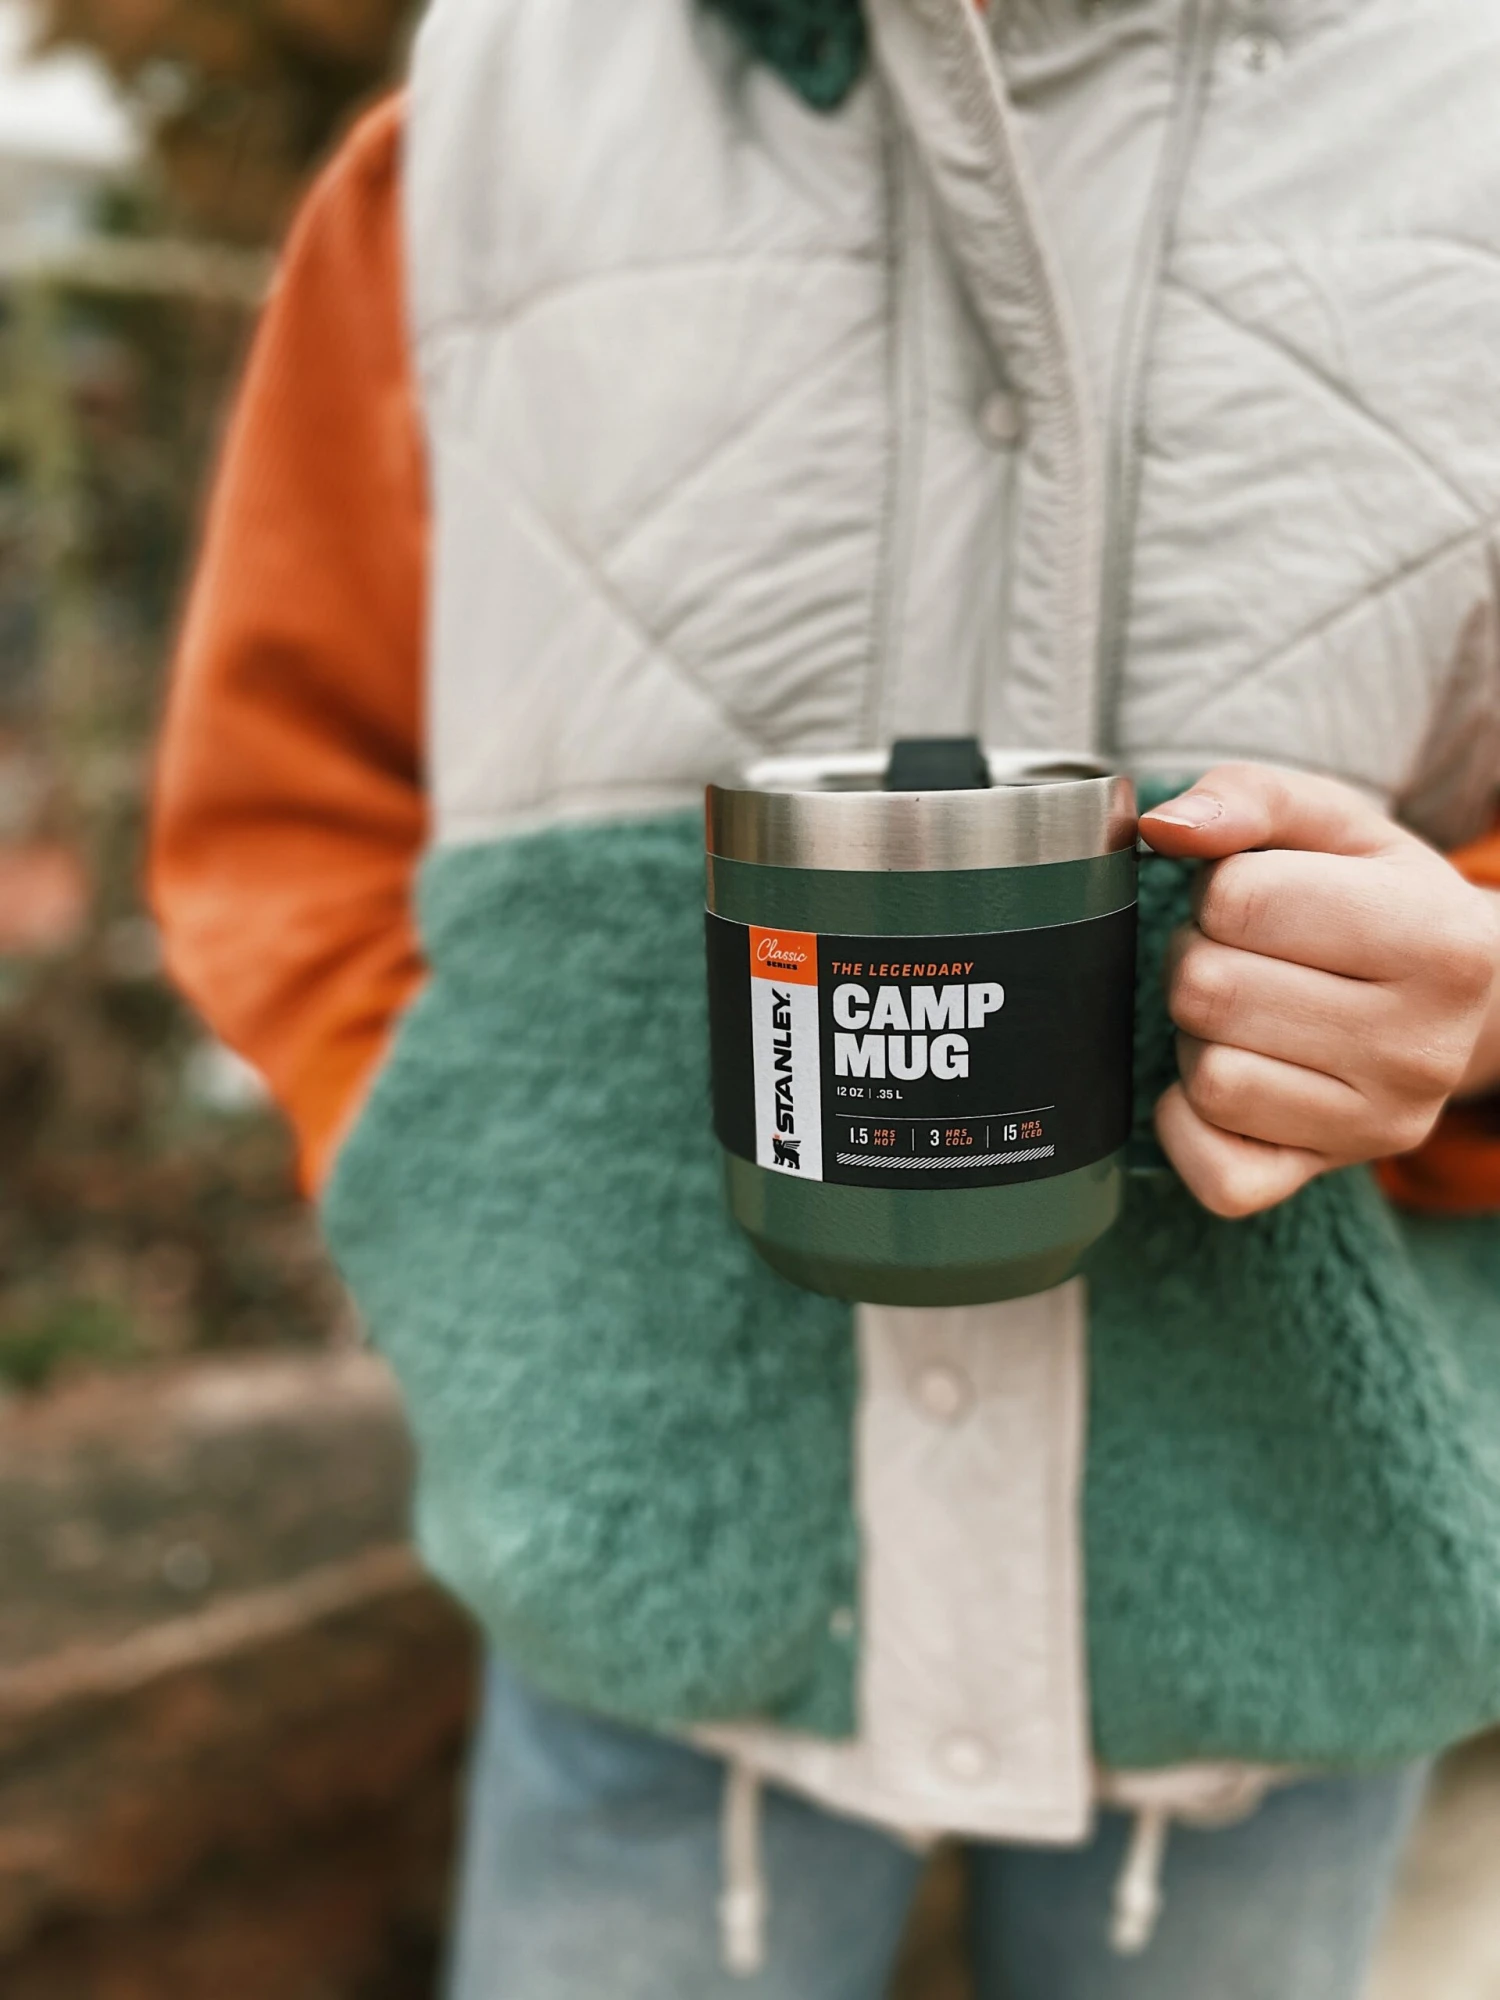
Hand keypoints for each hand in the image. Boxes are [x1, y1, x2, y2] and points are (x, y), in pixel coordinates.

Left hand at [1138, 764, 1499, 1218]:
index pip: (1241, 900)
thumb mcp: (1335, 825)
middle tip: (1241, 957)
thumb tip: (1164, 827)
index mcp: (1443, 940)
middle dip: (1199, 959)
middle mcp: (1424, 1047)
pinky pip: (1214, 1173)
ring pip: (1210, 1079)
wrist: (1452, 1001)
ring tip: (1245, 1013)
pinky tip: (1225, 1077)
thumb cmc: (1375, 897)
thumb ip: (1250, 797)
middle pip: (1211, 991)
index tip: (1255, 898)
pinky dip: (1187, 1123)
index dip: (1220, 889)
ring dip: (1198, 1036)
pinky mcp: (1323, 1177)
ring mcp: (1379, 1126)